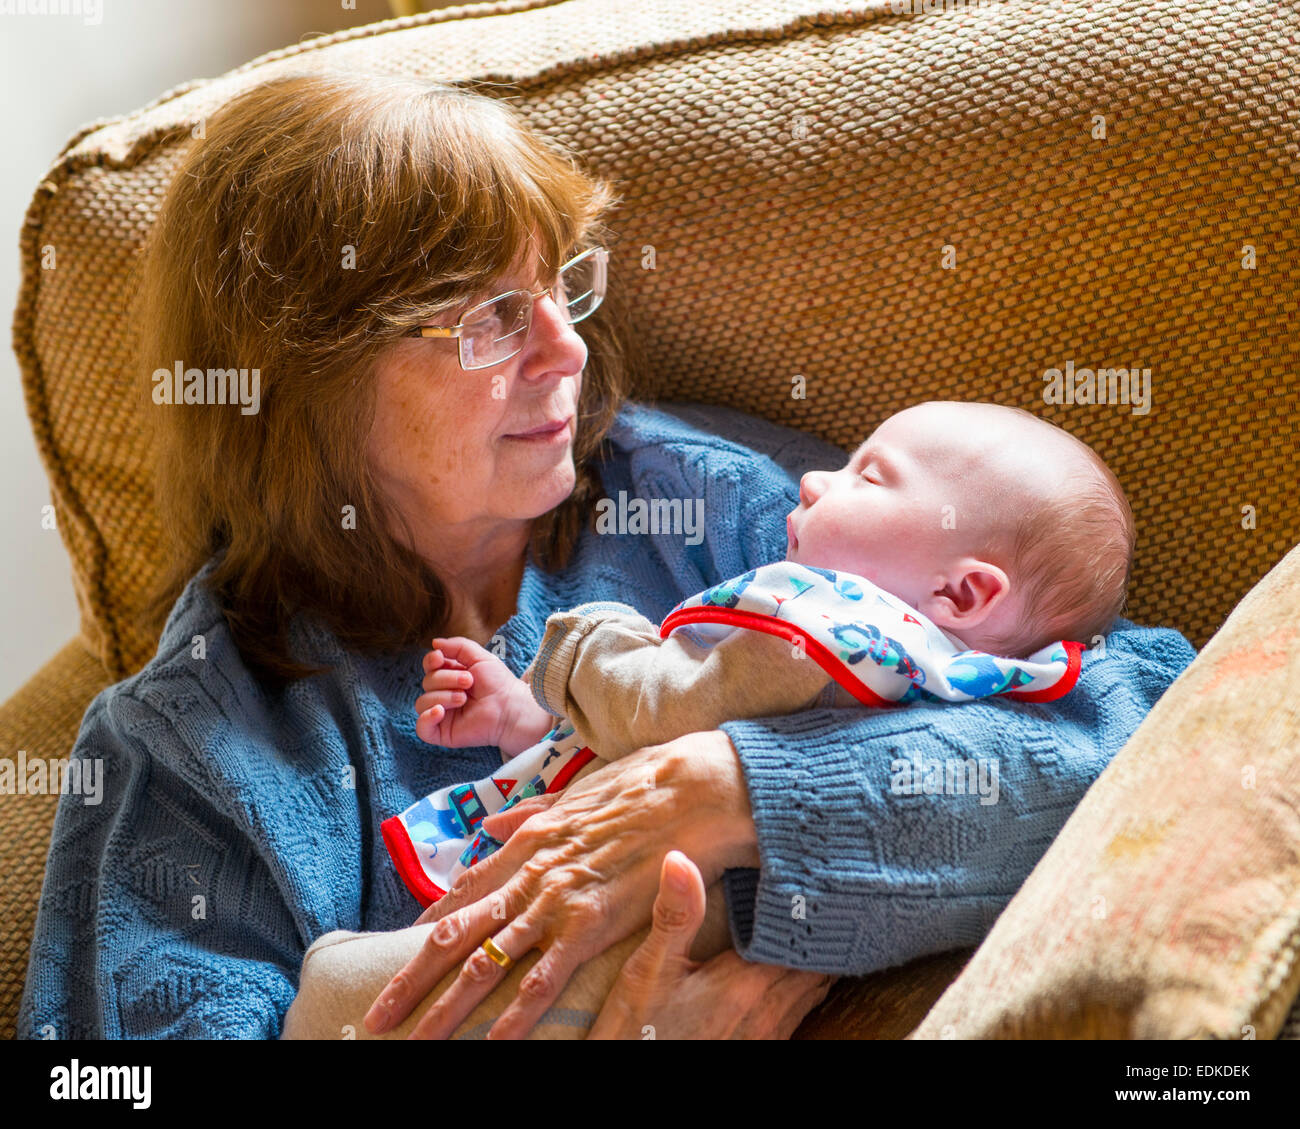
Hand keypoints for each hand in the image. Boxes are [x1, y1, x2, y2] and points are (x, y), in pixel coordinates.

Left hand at [362, 730, 759, 1039]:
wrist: (689, 788)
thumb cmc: (641, 786)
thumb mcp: (575, 793)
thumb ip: (529, 813)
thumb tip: (490, 826)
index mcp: (525, 839)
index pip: (463, 892)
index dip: (427, 926)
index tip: (399, 954)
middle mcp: (527, 872)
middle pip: (454, 934)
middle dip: (410, 979)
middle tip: (377, 1016)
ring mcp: (554, 900)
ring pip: (484, 963)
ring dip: (444, 1008)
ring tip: (414, 1041)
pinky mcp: (588, 924)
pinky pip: (542, 979)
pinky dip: (513, 1015)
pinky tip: (492, 1042)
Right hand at [414, 636, 549, 754]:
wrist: (510, 708)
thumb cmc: (498, 683)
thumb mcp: (479, 657)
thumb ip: (457, 646)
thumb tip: (434, 643)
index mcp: (450, 676)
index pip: (429, 666)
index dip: (430, 661)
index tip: (440, 657)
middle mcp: (443, 694)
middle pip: (427, 682)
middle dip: (447, 679)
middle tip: (469, 681)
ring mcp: (441, 714)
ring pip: (422, 702)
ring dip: (443, 696)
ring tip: (464, 698)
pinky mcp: (442, 732)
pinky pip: (422, 728)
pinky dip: (426, 718)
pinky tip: (440, 712)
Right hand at [589, 850, 831, 1038]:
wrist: (628, 1096)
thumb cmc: (637, 1035)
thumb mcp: (647, 970)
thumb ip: (674, 916)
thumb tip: (679, 858)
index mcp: (746, 983)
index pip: (797, 937)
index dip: (803, 908)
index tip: (806, 879)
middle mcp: (769, 1013)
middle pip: (814, 965)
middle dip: (812, 935)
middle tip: (810, 899)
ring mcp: (768, 1038)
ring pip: (811, 991)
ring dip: (809, 963)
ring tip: (801, 931)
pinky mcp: (760, 1052)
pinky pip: (797, 1015)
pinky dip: (799, 990)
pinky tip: (781, 975)